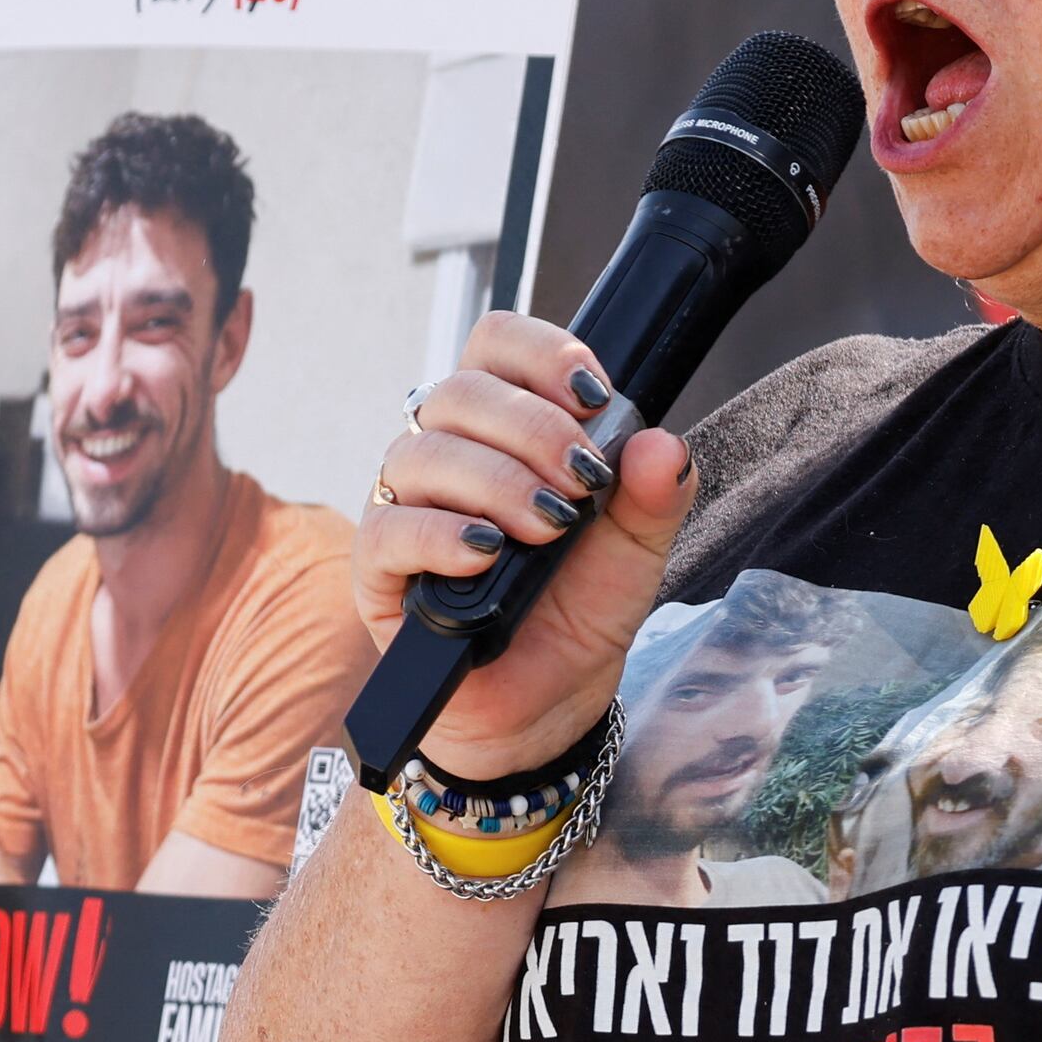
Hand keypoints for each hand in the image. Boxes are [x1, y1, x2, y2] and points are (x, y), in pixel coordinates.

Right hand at [354, 311, 697, 772]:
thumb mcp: (638, 547)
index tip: (593, 394)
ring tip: (550, 525)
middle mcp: (448, 452)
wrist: (551, 696)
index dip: (540, 351)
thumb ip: (655, 493)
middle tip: (583, 481)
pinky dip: (443, 535)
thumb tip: (662, 445)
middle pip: (460, 392)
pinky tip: (488, 552)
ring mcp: (406, 505)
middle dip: (533, 429)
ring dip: (496, 481)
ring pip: (422, 453)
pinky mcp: (379, 567)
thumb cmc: (580, 606)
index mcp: (505, 425)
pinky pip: (391, 529)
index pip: (497, 345)